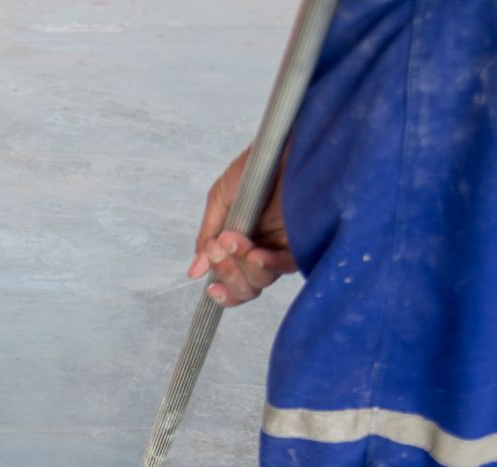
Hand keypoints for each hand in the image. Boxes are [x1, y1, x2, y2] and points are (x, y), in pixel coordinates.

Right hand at [186, 146, 295, 306]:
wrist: (285, 143)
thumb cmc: (257, 163)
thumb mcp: (221, 198)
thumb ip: (208, 235)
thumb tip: (194, 270)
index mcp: (241, 243)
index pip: (233, 280)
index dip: (222, 291)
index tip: (210, 288)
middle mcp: (263, 249)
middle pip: (245, 287)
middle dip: (226, 273)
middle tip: (218, 248)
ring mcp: (282, 246)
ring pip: (261, 281)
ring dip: (241, 266)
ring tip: (234, 240)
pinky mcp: (302, 240)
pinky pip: (285, 266)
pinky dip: (267, 265)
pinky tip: (255, 254)